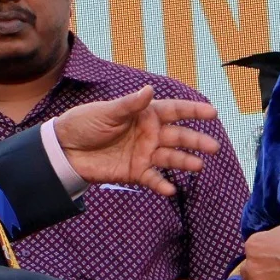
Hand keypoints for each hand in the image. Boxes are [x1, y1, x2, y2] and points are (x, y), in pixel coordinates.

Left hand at [52, 86, 221, 196]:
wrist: (65, 149)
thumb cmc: (85, 123)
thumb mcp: (107, 112)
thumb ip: (130, 104)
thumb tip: (150, 90)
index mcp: (145, 114)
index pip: (174, 110)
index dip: (193, 111)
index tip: (212, 112)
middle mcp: (149, 134)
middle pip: (178, 137)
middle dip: (196, 141)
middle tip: (214, 147)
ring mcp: (144, 153)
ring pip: (170, 158)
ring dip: (185, 162)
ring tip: (199, 166)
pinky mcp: (135, 172)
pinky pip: (153, 179)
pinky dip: (162, 184)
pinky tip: (170, 189)